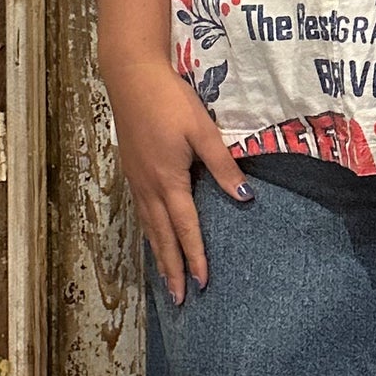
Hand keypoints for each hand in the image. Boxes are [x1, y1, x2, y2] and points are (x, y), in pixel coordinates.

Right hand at [102, 51, 252, 303]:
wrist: (130, 76)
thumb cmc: (170, 100)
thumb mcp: (202, 131)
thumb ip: (223, 166)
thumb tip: (244, 199)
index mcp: (169, 181)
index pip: (185, 228)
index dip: (195, 257)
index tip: (201, 284)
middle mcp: (148, 187)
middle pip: (161, 237)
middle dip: (171, 269)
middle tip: (178, 299)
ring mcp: (136, 179)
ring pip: (148, 226)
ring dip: (159, 254)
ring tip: (166, 278)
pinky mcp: (131, 169)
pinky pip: (141, 211)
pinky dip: (149, 232)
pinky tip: (153, 235)